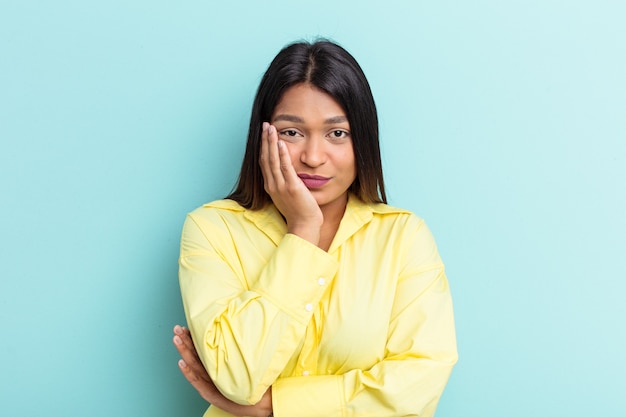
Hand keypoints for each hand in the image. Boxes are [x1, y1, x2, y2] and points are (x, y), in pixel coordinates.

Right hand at [173, 325, 272, 416]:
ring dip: (184, 352)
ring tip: (177, 340)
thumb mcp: (243, 360)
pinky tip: (182, 362)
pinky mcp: (210, 393)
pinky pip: (197, 381)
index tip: (186, 325)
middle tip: (176, 329)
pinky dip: (189, 372)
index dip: (192, 337)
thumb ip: (234, 348)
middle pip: (194, 355)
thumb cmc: (251, 380)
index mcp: (215, 364)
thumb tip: (236, 326)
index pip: (200, 349)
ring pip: (193, 365)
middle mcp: (209, 373)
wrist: (257, 402)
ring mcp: (208, 383)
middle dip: (184, 341)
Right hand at [259, 122, 322, 244]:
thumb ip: (285, 181)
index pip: (264, 162)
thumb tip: (287, 170)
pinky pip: (285, 168)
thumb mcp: (288, 194)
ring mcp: (280, 186)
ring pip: (272, 160)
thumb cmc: (299, 211)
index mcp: (271, 186)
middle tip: (265, 124)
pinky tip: (281, 142)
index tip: (265, 133)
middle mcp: (272, 184)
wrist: (304, 225)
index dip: (263, 146)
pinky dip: (282, 154)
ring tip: (270, 128)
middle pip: (265, 157)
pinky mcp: (291, 187)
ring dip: (270, 142)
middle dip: (265, 140)